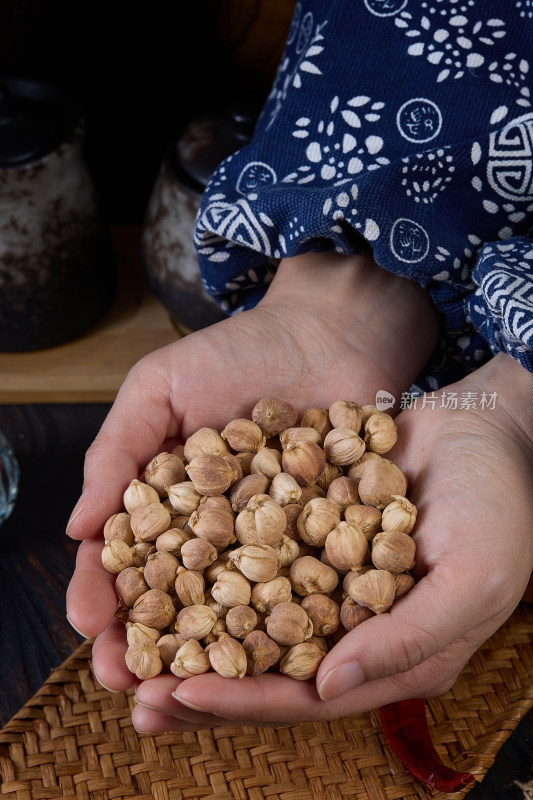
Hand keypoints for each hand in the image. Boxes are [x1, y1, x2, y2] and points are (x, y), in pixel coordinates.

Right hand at [65, 250, 437, 722]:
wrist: (333, 330)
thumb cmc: (240, 350)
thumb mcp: (160, 386)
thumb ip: (117, 450)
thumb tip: (78, 529)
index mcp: (169, 502)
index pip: (127, 560)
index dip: (103, 595)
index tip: (88, 626)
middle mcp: (217, 534)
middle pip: (177, 602)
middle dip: (148, 647)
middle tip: (128, 685)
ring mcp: (273, 545)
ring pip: (236, 615)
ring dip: (208, 660)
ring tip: (184, 698)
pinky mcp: (330, 547)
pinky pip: (306, 595)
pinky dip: (286, 630)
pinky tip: (271, 664)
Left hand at [131, 352, 532, 732]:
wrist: (487, 427)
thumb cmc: (499, 507)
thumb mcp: (471, 581)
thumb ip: (405, 642)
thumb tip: (326, 687)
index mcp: (391, 656)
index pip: (307, 696)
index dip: (243, 701)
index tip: (177, 697)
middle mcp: (352, 625)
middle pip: (265, 664)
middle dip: (198, 678)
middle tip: (129, 687)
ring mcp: (328, 576)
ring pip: (249, 612)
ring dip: (193, 625)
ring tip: (126, 634)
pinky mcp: (310, 531)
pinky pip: (254, 553)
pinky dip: (212, 563)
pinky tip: (164, 560)